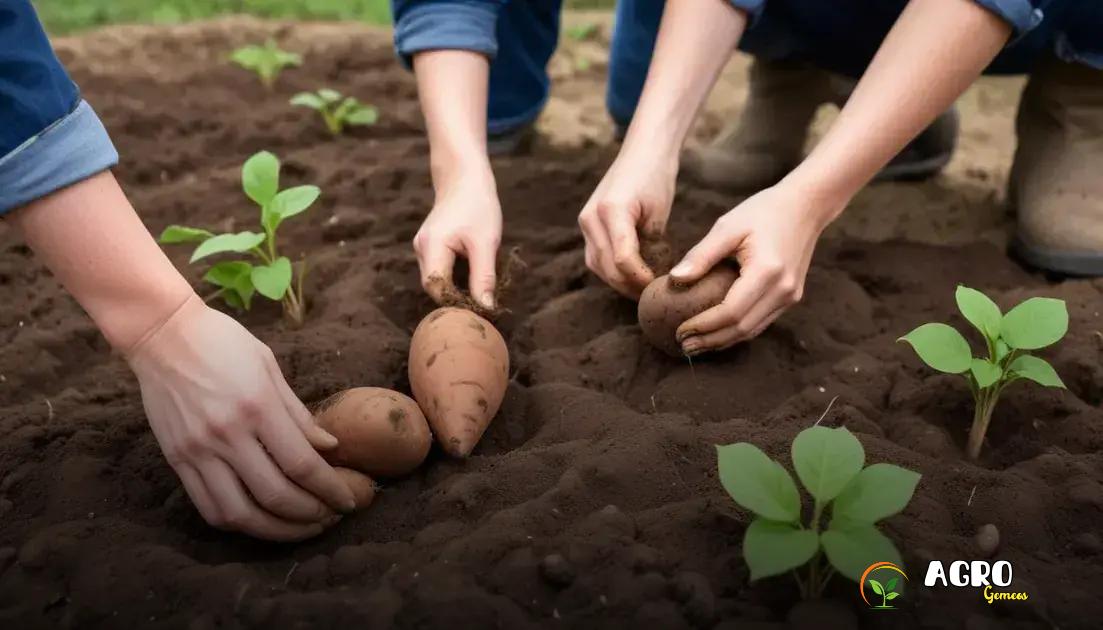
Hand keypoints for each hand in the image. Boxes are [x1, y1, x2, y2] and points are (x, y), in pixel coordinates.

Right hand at [127, 296, 356, 540]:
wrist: (160, 333)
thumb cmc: (222, 342)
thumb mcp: (269, 366)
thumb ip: (298, 413)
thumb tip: (330, 447)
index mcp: (257, 406)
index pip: (302, 464)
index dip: (330, 489)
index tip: (347, 502)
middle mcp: (226, 434)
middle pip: (275, 495)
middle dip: (310, 515)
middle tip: (329, 518)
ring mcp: (197, 450)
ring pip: (239, 513)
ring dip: (275, 530)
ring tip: (299, 529)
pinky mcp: (176, 459)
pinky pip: (207, 506)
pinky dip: (238, 522)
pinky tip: (259, 521)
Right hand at [413, 166, 501, 309]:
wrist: (465, 177)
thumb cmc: (478, 205)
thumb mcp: (486, 242)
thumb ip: (484, 277)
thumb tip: (486, 307)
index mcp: (432, 246)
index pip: (436, 288)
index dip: (455, 302)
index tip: (478, 308)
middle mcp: (421, 248)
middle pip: (433, 286)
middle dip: (455, 297)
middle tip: (481, 303)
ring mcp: (422, 246)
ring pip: (436, 279)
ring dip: (455, 287)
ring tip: (478, 289)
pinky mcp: (428, 245)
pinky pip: (438, 269)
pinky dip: (453, 276)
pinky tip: (470, 275)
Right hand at [578, 151, 677, 297]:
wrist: (643, 151)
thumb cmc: (656, 177)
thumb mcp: (659, 212)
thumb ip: (651, 244)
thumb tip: (650, 277)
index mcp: (611, 210)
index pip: (623, 258)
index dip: (641, 278)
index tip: (658, 287)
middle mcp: (591, 217)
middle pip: (607, 266)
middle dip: (629, 284)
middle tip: (651, 295)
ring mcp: (586, 221)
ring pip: (597, 266)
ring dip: (619, 281)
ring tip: (641, 289)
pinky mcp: (587, 224)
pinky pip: (595, 256)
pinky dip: (611, 269)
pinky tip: (630, 275)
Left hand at [672, 184, 838, 353]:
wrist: (805, 206)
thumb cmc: (763, 211)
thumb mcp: (727, 227)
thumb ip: (701, 255)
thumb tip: (674, 280)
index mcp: (767, 271)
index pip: (731, 312)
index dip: (703, 326)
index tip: (679, 330)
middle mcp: (783, 290)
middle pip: (742, 328)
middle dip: (710, 340)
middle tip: (683, 345)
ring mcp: (790, 296)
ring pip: (752, 330)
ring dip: (723, 341)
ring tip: (695, 344)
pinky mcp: (791, 297)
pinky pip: (761, 321)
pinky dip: (737, 331)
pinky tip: (717, 332)